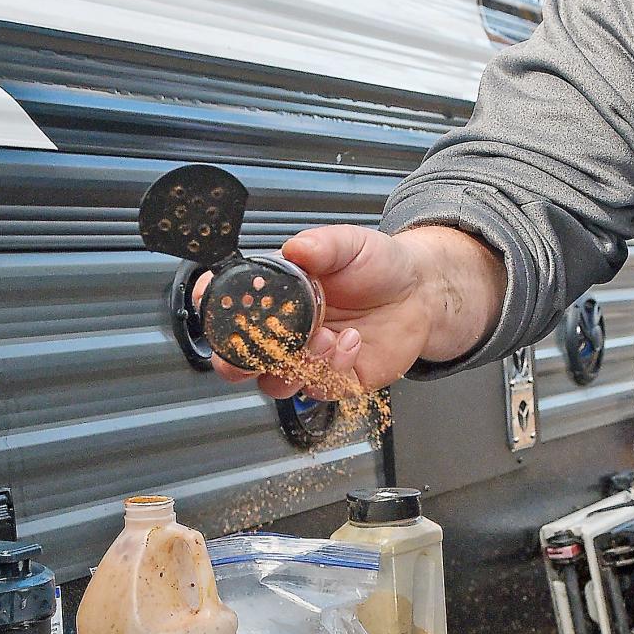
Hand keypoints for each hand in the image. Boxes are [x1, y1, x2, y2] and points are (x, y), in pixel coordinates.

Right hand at [204, 224, 504, 399]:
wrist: (422, 293)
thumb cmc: (381, 266)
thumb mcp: (350, 244)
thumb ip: (321, 245)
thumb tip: (295, 248)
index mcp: (277, 297)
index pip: (228, 308)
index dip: (212, 308)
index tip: (211, 298)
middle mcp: (285, 332)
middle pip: (238, 361)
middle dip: (236, 362)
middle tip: (260, 347)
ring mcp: (308, 360)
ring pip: (276, 383)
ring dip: (294, 365)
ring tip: (325, 336)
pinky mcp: (336, 381)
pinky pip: (319, 389)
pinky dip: (334, 368)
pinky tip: (353, 340)